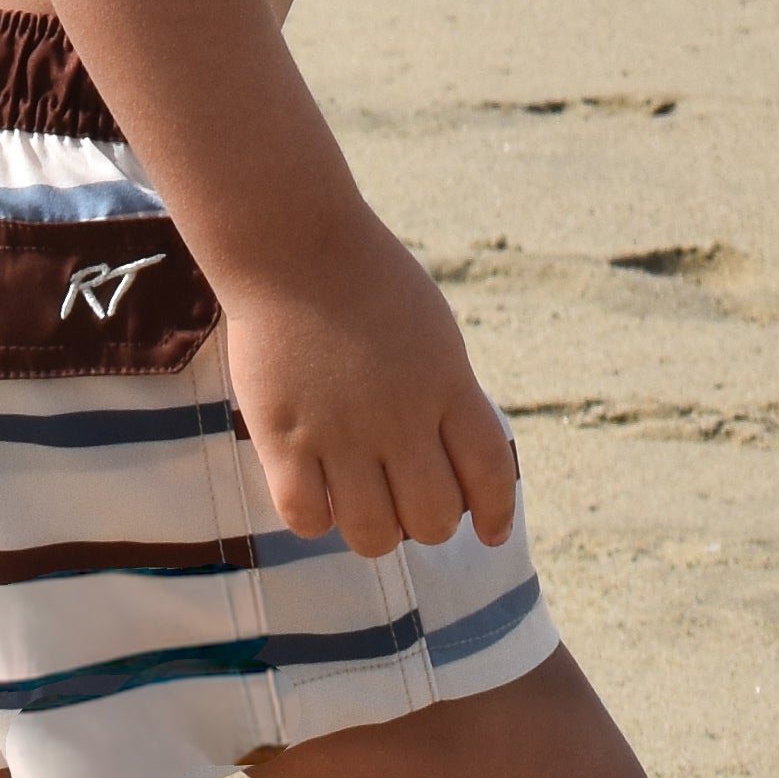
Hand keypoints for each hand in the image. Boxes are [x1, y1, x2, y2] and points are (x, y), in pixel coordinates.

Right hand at [217, 207, 518, 563]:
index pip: (490, 476)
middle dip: (428, 523)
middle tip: (409, 504)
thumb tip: (462, 467)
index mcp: (446, 383)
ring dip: (374, 531)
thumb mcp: (434, 332)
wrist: (293, 242)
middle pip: (432, 519)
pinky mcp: (283, 436)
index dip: (496, 515)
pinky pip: (305, 517)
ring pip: (372, 536)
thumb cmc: (367, 280)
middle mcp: (400, 415)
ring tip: (363, 504)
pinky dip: (315, 517)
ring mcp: (340, 430)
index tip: (490, 533)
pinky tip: (315, 493)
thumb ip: (450, 396)